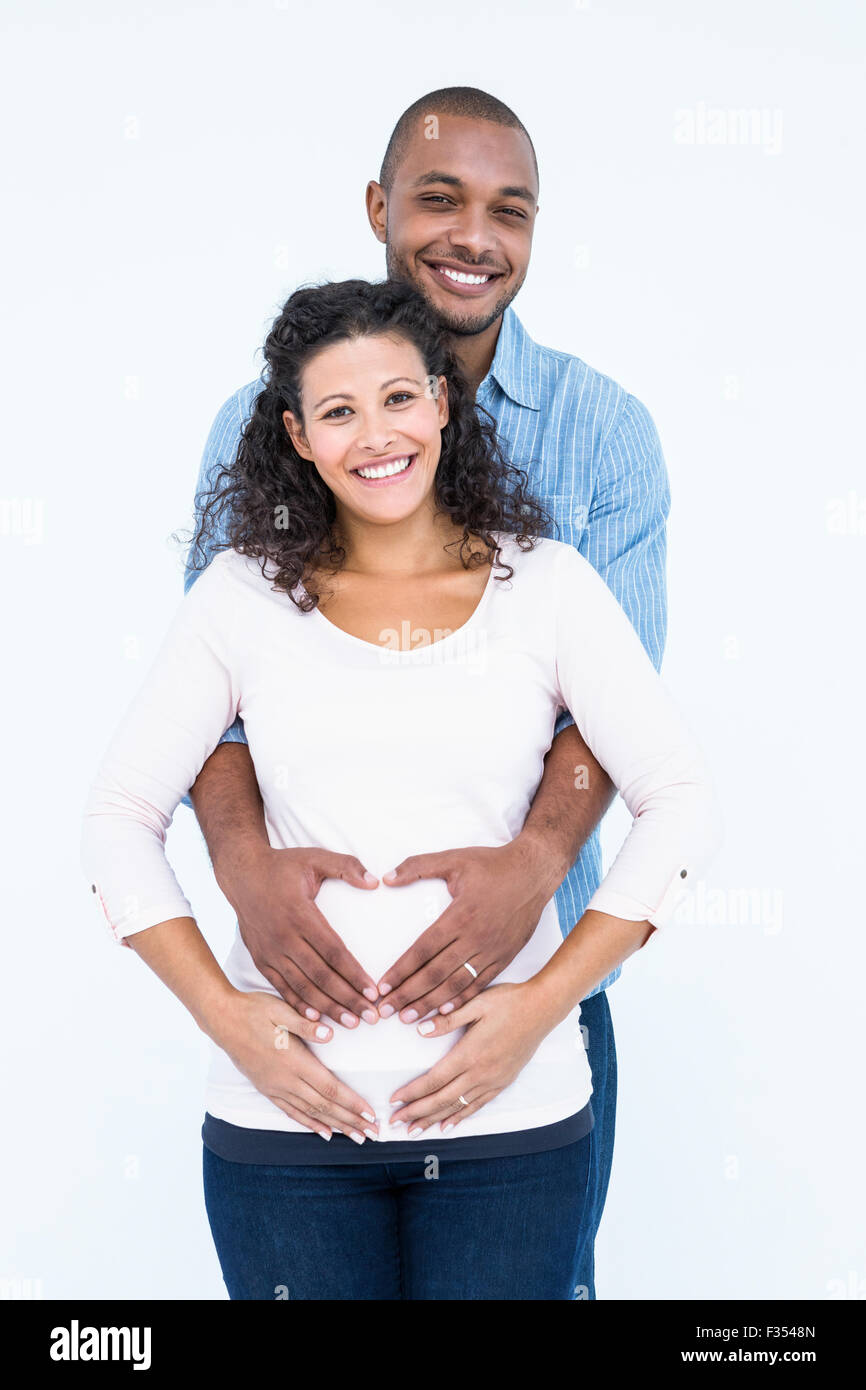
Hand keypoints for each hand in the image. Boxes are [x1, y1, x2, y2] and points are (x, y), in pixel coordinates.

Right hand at [215, 845, 381, 1026]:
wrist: (241, 875)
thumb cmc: (282, 866)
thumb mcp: (315, 857)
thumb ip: (346, 866)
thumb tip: (375, 882)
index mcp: (300, 914)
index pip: (333, 951)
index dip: (354, 973)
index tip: (374, 991)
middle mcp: (284, 937)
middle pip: (321, 975)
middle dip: (347, 999)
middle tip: (370, 1017)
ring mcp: (270, 951)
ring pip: (302, 986)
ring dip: (327, 1007)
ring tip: (350, 1023)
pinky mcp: (261, 959)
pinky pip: (282, 987)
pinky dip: (298, 1005)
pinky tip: (316, 1020)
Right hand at [216, 990, 378, 1143]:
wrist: (222, 1020)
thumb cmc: (253, 1010)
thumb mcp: (280, 1009)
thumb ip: (305, 1024)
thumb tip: (329, 1033)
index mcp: (294, 1061)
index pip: (330, 1088)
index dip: (352, 1103)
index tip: (371, 1114)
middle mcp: (286, 1080)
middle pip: (325, 1106)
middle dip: (351, 1121)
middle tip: (373, 1133)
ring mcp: (275, 1087)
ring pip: (311, 1113)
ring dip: (336, 1126)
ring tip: (356, 1137)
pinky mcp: (266, 1089)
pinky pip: (291, 1112)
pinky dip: (310, 1124)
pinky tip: (324, 1133)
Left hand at [376, 833, 562, 1021]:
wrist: (535, 873)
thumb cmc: (493, 865)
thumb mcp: (454, 859)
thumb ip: (418, 866)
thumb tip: (387, 878)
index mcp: (460, 915)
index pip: (423, 949)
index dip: (401, 970)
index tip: (382, 987)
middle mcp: (475, 937)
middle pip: (436, 973)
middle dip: (408, 994)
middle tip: (386, 1011)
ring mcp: (491, 950)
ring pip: (456, 984)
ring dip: (431, 1003)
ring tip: (409, 1019)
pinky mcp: (504, 957)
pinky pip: (480, 984)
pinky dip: (462, 1000)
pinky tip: (445, 1012)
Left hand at [388, 981, 549, 1134]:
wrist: (542, 1009)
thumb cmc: (509, 1001)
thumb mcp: (476, 1003)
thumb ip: (448, 1020)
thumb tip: (420, 1030)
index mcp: (469, 1053)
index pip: (434, 1080)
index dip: (412, 1093)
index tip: (394, 1101)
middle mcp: (480, 1072)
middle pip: (442, 1099)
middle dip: (417, 1113)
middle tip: (395, 1123)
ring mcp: (493, 1080)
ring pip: (458, 1106)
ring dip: (434, 1119)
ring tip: (415, 1130)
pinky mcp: (503, 1081)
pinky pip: (478, 1105)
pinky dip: (461, 1117)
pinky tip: (448, 1125)